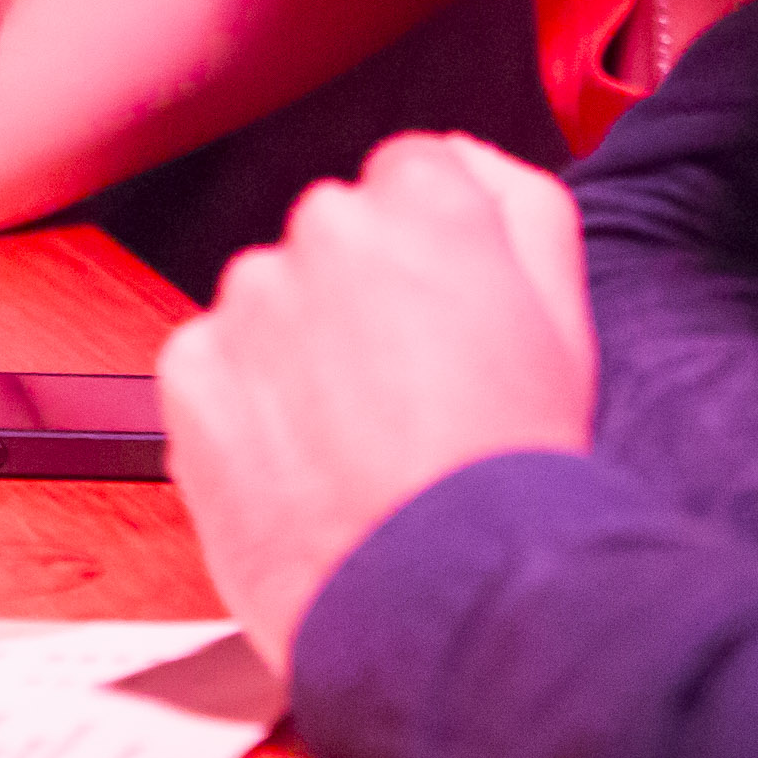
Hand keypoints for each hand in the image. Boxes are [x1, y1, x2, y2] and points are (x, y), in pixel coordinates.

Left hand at [159, 133, 596, 670]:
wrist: (439, 597)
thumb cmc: (505, 474)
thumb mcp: (564, 320)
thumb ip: (518, 206)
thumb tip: (467, 161)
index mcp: (423, 203)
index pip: (408, 174)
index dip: (429, 251)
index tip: (437, 308)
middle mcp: (326, 230)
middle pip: (333, 238)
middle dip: (358, 297)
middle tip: (405, 390)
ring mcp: (250, 299)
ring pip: (269, 303)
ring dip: (297, 351)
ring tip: (355, 442)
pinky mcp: (192, 368)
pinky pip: (211, 364)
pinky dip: (244, 406)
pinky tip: (301, 461)